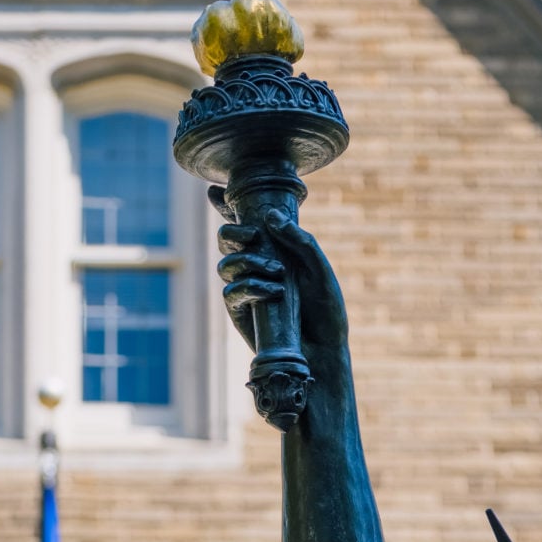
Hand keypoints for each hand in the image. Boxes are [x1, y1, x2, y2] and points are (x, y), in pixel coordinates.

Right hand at [212, 189, 348, 371]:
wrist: (324, 352)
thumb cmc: (326, 311)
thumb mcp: (320, 270)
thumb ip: (300, 241)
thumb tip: (270, 217)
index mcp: (276, 250)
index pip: (247, 222)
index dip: (226, 205)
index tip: (215, 190)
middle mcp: (257, 267)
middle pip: (226, 239)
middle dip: (232, 231)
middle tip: (253, 235)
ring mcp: (247, 289)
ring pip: (225, 263)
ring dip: (248, 261)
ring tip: (277, 272)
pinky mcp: (241, 313)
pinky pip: (231, 291)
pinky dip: (250, 286)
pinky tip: (274, 291)